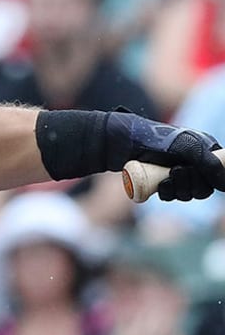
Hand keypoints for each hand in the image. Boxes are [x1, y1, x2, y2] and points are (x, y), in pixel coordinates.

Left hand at [106, 112, 224, 200]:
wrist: (120, 144)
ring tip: (166, 178)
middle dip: (192, 185)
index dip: (212, 179)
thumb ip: (209, 163)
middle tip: (176, 172)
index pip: (219, 173)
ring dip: (179, 190)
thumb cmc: (154, 139)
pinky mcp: (160, 181)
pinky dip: (167, 194)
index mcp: (204, 149)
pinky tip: (159, 187)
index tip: (199, 175)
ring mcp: (175, 172)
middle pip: (204, 187)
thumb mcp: (187, 147)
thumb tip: (224, 186)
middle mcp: (192, 161)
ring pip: (188, 193)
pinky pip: (171, 196)